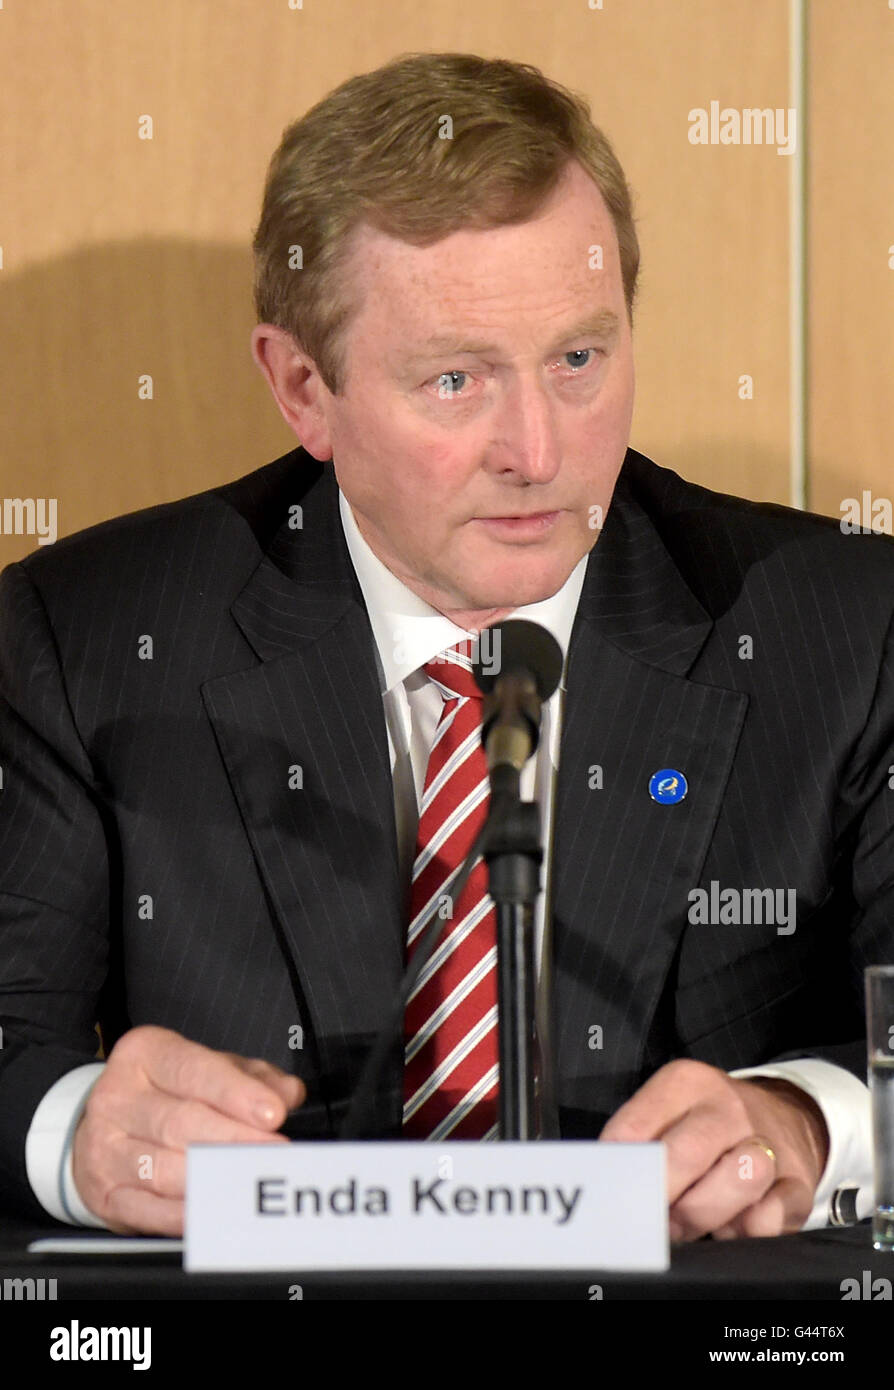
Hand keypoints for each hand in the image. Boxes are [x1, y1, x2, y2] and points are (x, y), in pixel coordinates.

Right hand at [71, 1025, 305, 1235]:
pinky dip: (183, 1215)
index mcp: (146, 1055)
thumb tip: (287, 1093)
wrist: (103, 1125)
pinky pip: (147, 1209)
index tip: (272, 1113)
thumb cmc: (168, 1093)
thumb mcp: (210, 1069)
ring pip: (163, 1168)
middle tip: (272, 1151)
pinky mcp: (105, 1192)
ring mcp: (105, 1147)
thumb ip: (253, 1077)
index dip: (236, 1094)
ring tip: (249, 1180)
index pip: (194, 1070)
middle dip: (234, 1140)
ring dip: (212, 1178)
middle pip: (181, 1122)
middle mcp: (118, 1097)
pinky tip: (213, 1210)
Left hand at [598, 1059, 828, 1240]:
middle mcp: (728, 1107)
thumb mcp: (669, 1111)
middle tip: (652, 1220)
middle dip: (660, 1200)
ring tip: (692, 1221)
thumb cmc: (709, 1125)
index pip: (632, 1130)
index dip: (620, 1175)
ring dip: (705, 1215)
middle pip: (682, 1157)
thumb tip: (604, 1186)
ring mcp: (767, 1142)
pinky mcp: (796, 1182)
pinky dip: (747, 1230)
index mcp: (685, 1082)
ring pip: (736, 1180)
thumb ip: (637, 1141)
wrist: (784, 1117)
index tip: (615, 1197)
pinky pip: (769, 1217)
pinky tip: (734, 1223)